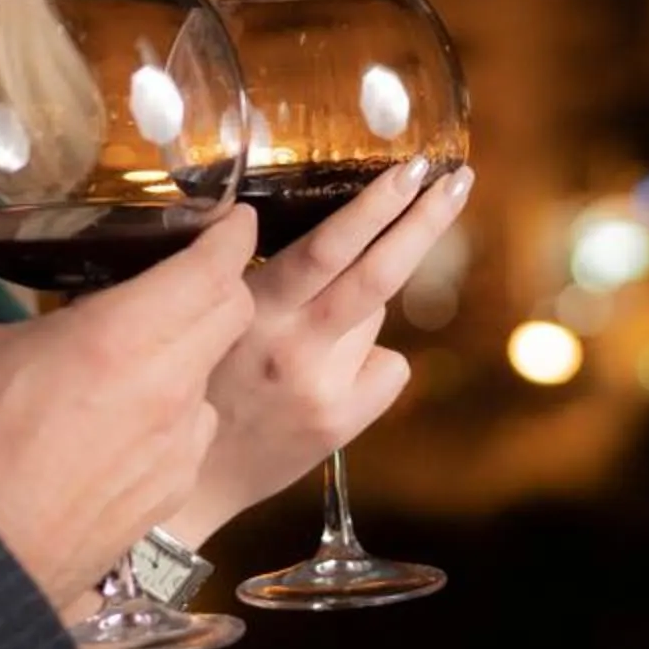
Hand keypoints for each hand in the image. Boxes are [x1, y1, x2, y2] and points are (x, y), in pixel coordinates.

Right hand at [0, 171, 254, 609]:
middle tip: (179, 268)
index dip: (231, 234)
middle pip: (231, 313)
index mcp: (121, 337)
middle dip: (216, 282)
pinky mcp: (171, 491)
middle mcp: (167, 387)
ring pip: (214, 373)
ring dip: (194, 349)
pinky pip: (195, 430)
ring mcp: (176, 447)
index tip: (228, 216)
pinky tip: (126, 413)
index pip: (216, 267)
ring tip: (141, 344)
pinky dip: (177, 408)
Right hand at [170, 159, 475, 545]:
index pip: (326, 245)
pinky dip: (374, 361)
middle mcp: (291, 346)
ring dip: (362, 305)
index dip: (374, 205)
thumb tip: (339, 239)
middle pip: (377, 272)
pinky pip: (388, 366)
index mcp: (251, 308)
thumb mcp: (217, 318)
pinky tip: (335, 377)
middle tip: (455, 179)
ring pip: (377, 315)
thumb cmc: (204, 383)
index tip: (407, 168)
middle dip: (423, 220)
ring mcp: (322, 387)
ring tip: (314, 332)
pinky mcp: (341, 422)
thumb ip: (267, 280)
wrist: (193, 481)